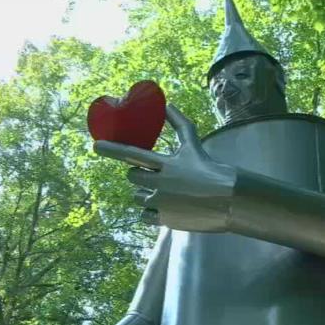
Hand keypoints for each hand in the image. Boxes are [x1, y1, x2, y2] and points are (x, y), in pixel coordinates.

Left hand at [94, 105, 236, 231]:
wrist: (229, 198)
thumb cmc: (210, 168)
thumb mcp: (193, 144)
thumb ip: (178, 124)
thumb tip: (167, 104)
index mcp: (165, 163)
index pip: (131, 153)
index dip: (111, 149)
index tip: (95, 145)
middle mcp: (160, 183)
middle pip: (133, 177)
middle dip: (139, 175)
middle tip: (154, 175)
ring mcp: (161, 203)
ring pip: (138, 197)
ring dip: (145, 193)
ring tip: (166, 192)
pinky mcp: (164, 219)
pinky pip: (145, 215)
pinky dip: (151, 211)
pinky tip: (166, 207)